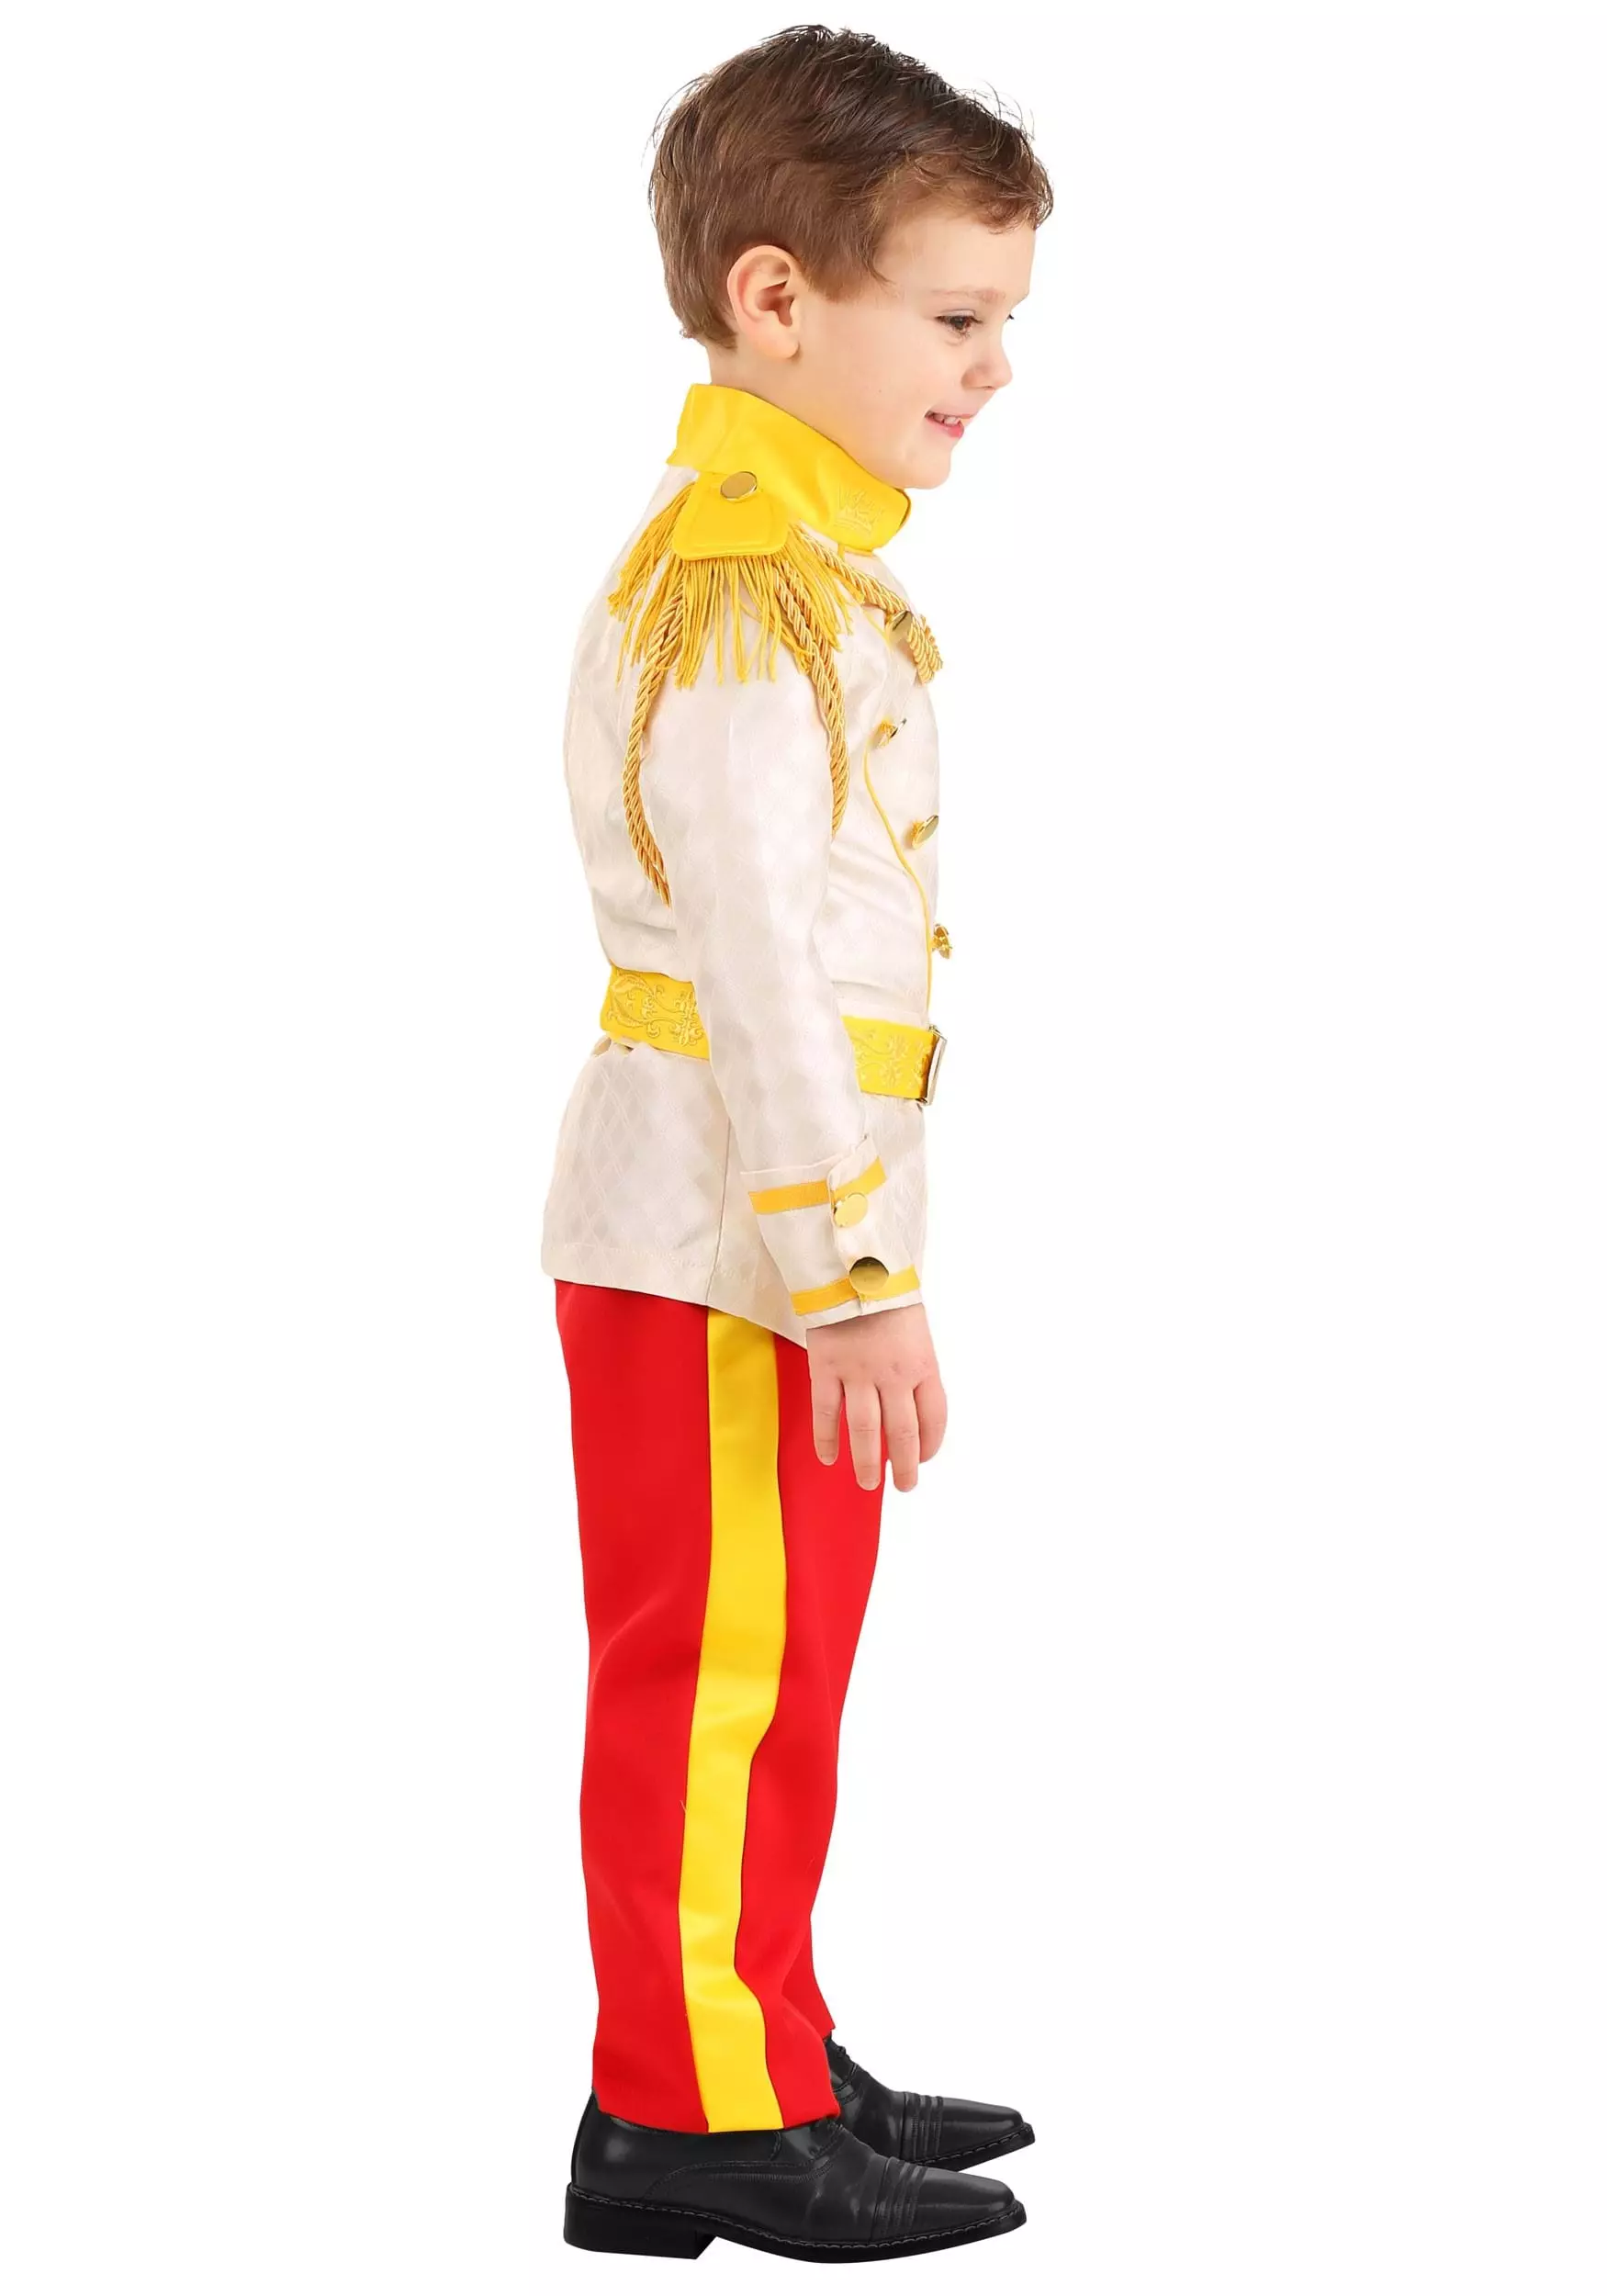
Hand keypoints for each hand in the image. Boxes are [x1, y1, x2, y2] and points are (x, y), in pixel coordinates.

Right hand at [804, 1301, 946, 1491]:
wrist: (851, 1267)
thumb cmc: (887, 1295)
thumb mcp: (916, 1330)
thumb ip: (914, 1367)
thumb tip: (909, 1405)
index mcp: (923, 1364)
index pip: (934, 1417)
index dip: (931, 1444)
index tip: (924, 1458)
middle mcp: (894, 1374)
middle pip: (903, 1432)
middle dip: (905, 1466)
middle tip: (904, 1487)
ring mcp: (859, 1373)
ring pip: (866, 1431)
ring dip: (867, 1462)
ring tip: (868, 1484)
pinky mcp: (826, 1368)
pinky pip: (827, 1413)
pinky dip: (827, 1439)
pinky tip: (829, 1458)